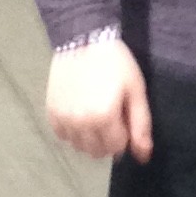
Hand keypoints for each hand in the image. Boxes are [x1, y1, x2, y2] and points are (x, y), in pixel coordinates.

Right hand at [46, 38, 152, 160]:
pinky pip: (63, 136)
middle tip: (111, 116)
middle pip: (97, 151)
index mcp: (103, 117)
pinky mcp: (51, 112)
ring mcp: (63, 119)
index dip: (124, 134)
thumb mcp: (135, 91)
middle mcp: (80, 122)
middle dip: (108, 140)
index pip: (117, 148)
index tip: (124, 116)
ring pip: (79, 146)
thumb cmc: (115, 63)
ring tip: (95, 114)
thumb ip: (141, 125)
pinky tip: (80, 113)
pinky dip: (73, 131)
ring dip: (90, 138)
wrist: (83, 39)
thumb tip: (144, 157)